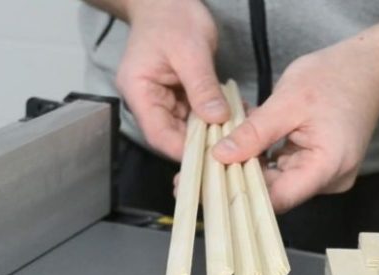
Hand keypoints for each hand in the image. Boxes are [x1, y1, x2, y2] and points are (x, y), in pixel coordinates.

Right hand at [116, 0, 228, 159]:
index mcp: (139, 92)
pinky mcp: (178, 97)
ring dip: (212, 131)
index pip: (158, 135)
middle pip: (173, 136)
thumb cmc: (172, 18)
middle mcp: (148, 101)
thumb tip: (217, 118)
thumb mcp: (191, 51)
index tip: (213, 156)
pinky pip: (197, 114)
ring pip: (188, 128)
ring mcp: (163, 100)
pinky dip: (215, 116)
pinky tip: (237, 115)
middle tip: (233, 147)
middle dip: (203, 143)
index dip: (184, 150)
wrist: (168, 1)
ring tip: (239, 131)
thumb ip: (203, 87)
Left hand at [212, 37, 378, 212]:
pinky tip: (243, 142)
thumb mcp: (287, 101)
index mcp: (327, 167)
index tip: (209, 186)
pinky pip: (284, 169)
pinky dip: (263, 157)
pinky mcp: (318, 167)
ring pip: (277, 181)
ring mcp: (325, 175)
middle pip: (276, 192)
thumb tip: (220, 156)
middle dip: (239, 177)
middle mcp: (330, 180)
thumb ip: (254, 133)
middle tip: (204, 166)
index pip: (278, 199)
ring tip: (218, 149)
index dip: (241, 196)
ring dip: (249, 165)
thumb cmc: (336, 78)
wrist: (369, 68)